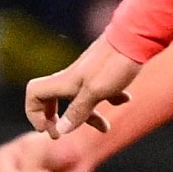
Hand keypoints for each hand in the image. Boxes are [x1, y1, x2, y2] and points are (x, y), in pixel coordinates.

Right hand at [25, 38, 145, 141]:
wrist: (138, 36)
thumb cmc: (115, 63)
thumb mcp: (95, 91)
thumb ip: (78, 111)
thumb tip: (61, 130)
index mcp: (64, 82)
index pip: (34, 95)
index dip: (34, 113)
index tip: (49, 129)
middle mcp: (73, 78)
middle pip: (53, 100)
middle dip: (56, 119)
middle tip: (61, 135)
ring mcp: (89, 75)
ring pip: (81, 99)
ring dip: (89, 116)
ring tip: (106, 129)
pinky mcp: (106, 72)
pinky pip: (102, 91)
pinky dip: (110, 99)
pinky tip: (125, 100)